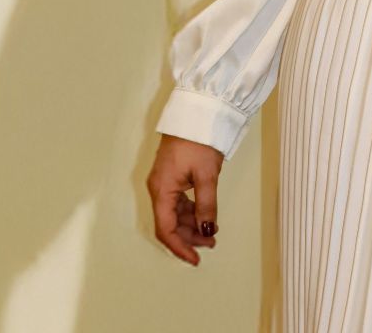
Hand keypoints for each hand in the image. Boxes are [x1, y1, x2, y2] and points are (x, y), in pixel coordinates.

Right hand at [147, 133, 225, 263]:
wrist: (197, 112)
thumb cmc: (199, 141)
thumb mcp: (206, 175)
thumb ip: (206, 205)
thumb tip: (207, 230)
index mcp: (161, 190)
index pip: (165, 228)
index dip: (180, 247)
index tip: (195, 259)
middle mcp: (158, 188)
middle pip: (169, 223)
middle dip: (189, 237)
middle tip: (211, 244)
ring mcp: (164, 182)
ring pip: (174, 213)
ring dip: (191, 226)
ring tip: (212, 233)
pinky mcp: (172, 176)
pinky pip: (178, 202)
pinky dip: (191, 212)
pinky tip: (205, 217)